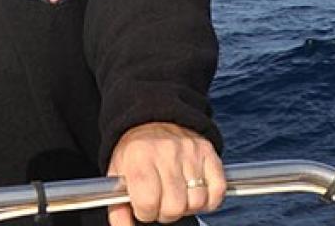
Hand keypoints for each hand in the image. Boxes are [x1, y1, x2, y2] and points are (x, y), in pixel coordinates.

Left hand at [106, 122, 224, 225]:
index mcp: (139, 157)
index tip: (144, 207)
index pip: (147, 201)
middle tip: (161, 203)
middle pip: (174, 206)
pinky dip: (208, 200)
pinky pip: (217, 191)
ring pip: (197, 201)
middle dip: (166, 213)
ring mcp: (190, 152)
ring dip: (187, 206)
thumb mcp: (117, 174)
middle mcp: (165, 153)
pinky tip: (194, 193)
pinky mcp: (208, 153)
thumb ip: (117, 206)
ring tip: (176, 196)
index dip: (145, 212)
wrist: (151, 121)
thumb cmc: (135, 152)